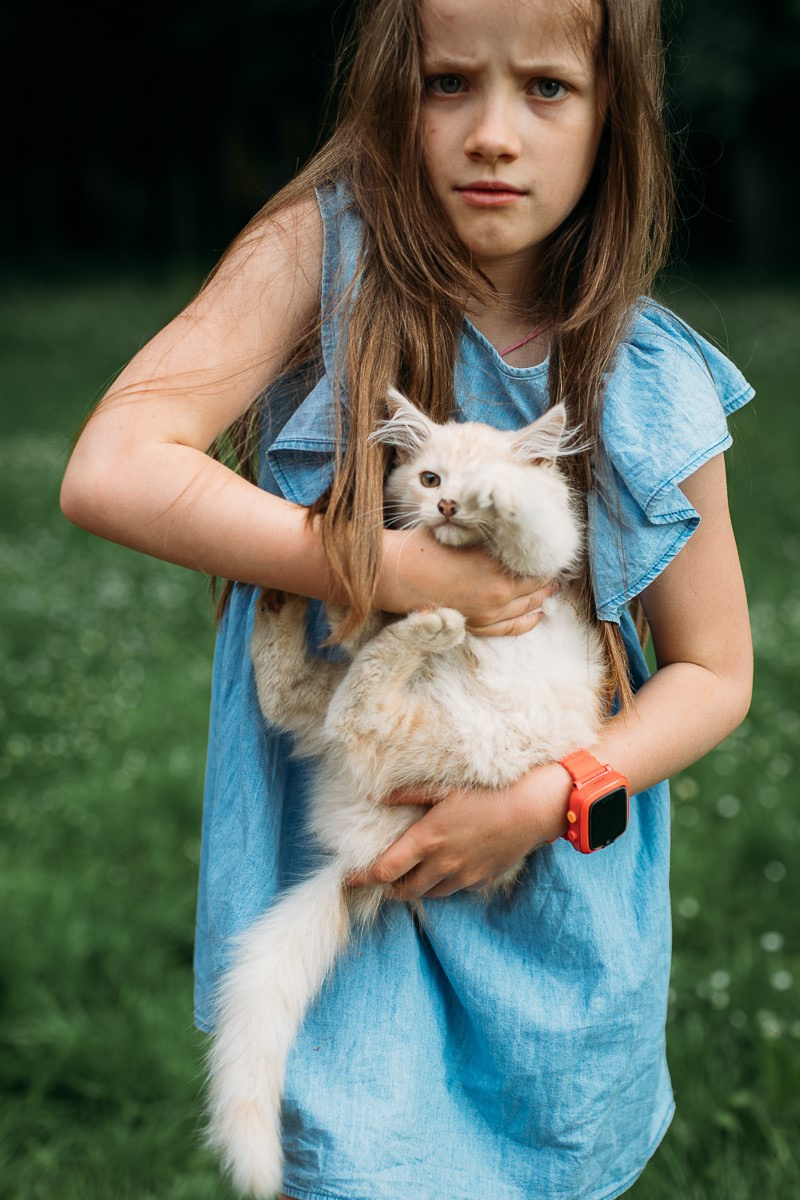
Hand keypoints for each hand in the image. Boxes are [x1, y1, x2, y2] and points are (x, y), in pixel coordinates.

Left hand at [347, 763, 571, 899]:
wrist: (532, 808)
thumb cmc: (487, 791)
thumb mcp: (443, 787)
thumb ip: (406, 794)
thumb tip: (375, 796)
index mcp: (426, 840)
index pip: (384, 870)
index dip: (362, 877)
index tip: (348, 878)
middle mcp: (442, 864)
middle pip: (403, 890)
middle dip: (389, 887)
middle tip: (381, 878)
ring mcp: (463, 876)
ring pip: (429, 893)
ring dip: (416, 887)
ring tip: (411, 875)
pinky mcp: (482, 880)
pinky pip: (456, 889)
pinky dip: (444, 883)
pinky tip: (446, 869)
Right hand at [378, 527, 558, 637]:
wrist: (394, 575)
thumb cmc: (424, 547)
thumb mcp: (462, 532)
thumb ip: (488, 536)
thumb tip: (508, 529)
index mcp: (496, 571)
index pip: (535, 567)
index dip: (545, 560)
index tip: (549, 552)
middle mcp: (496, 597)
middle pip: (535, 589)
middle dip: (547, 579)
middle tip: (555, 570)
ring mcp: (486, 616)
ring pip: (526, 610)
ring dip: (541, 599)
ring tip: (551, 590)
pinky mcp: (475, 626)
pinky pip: (510, 629)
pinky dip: (527, 621)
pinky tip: (536, 614)